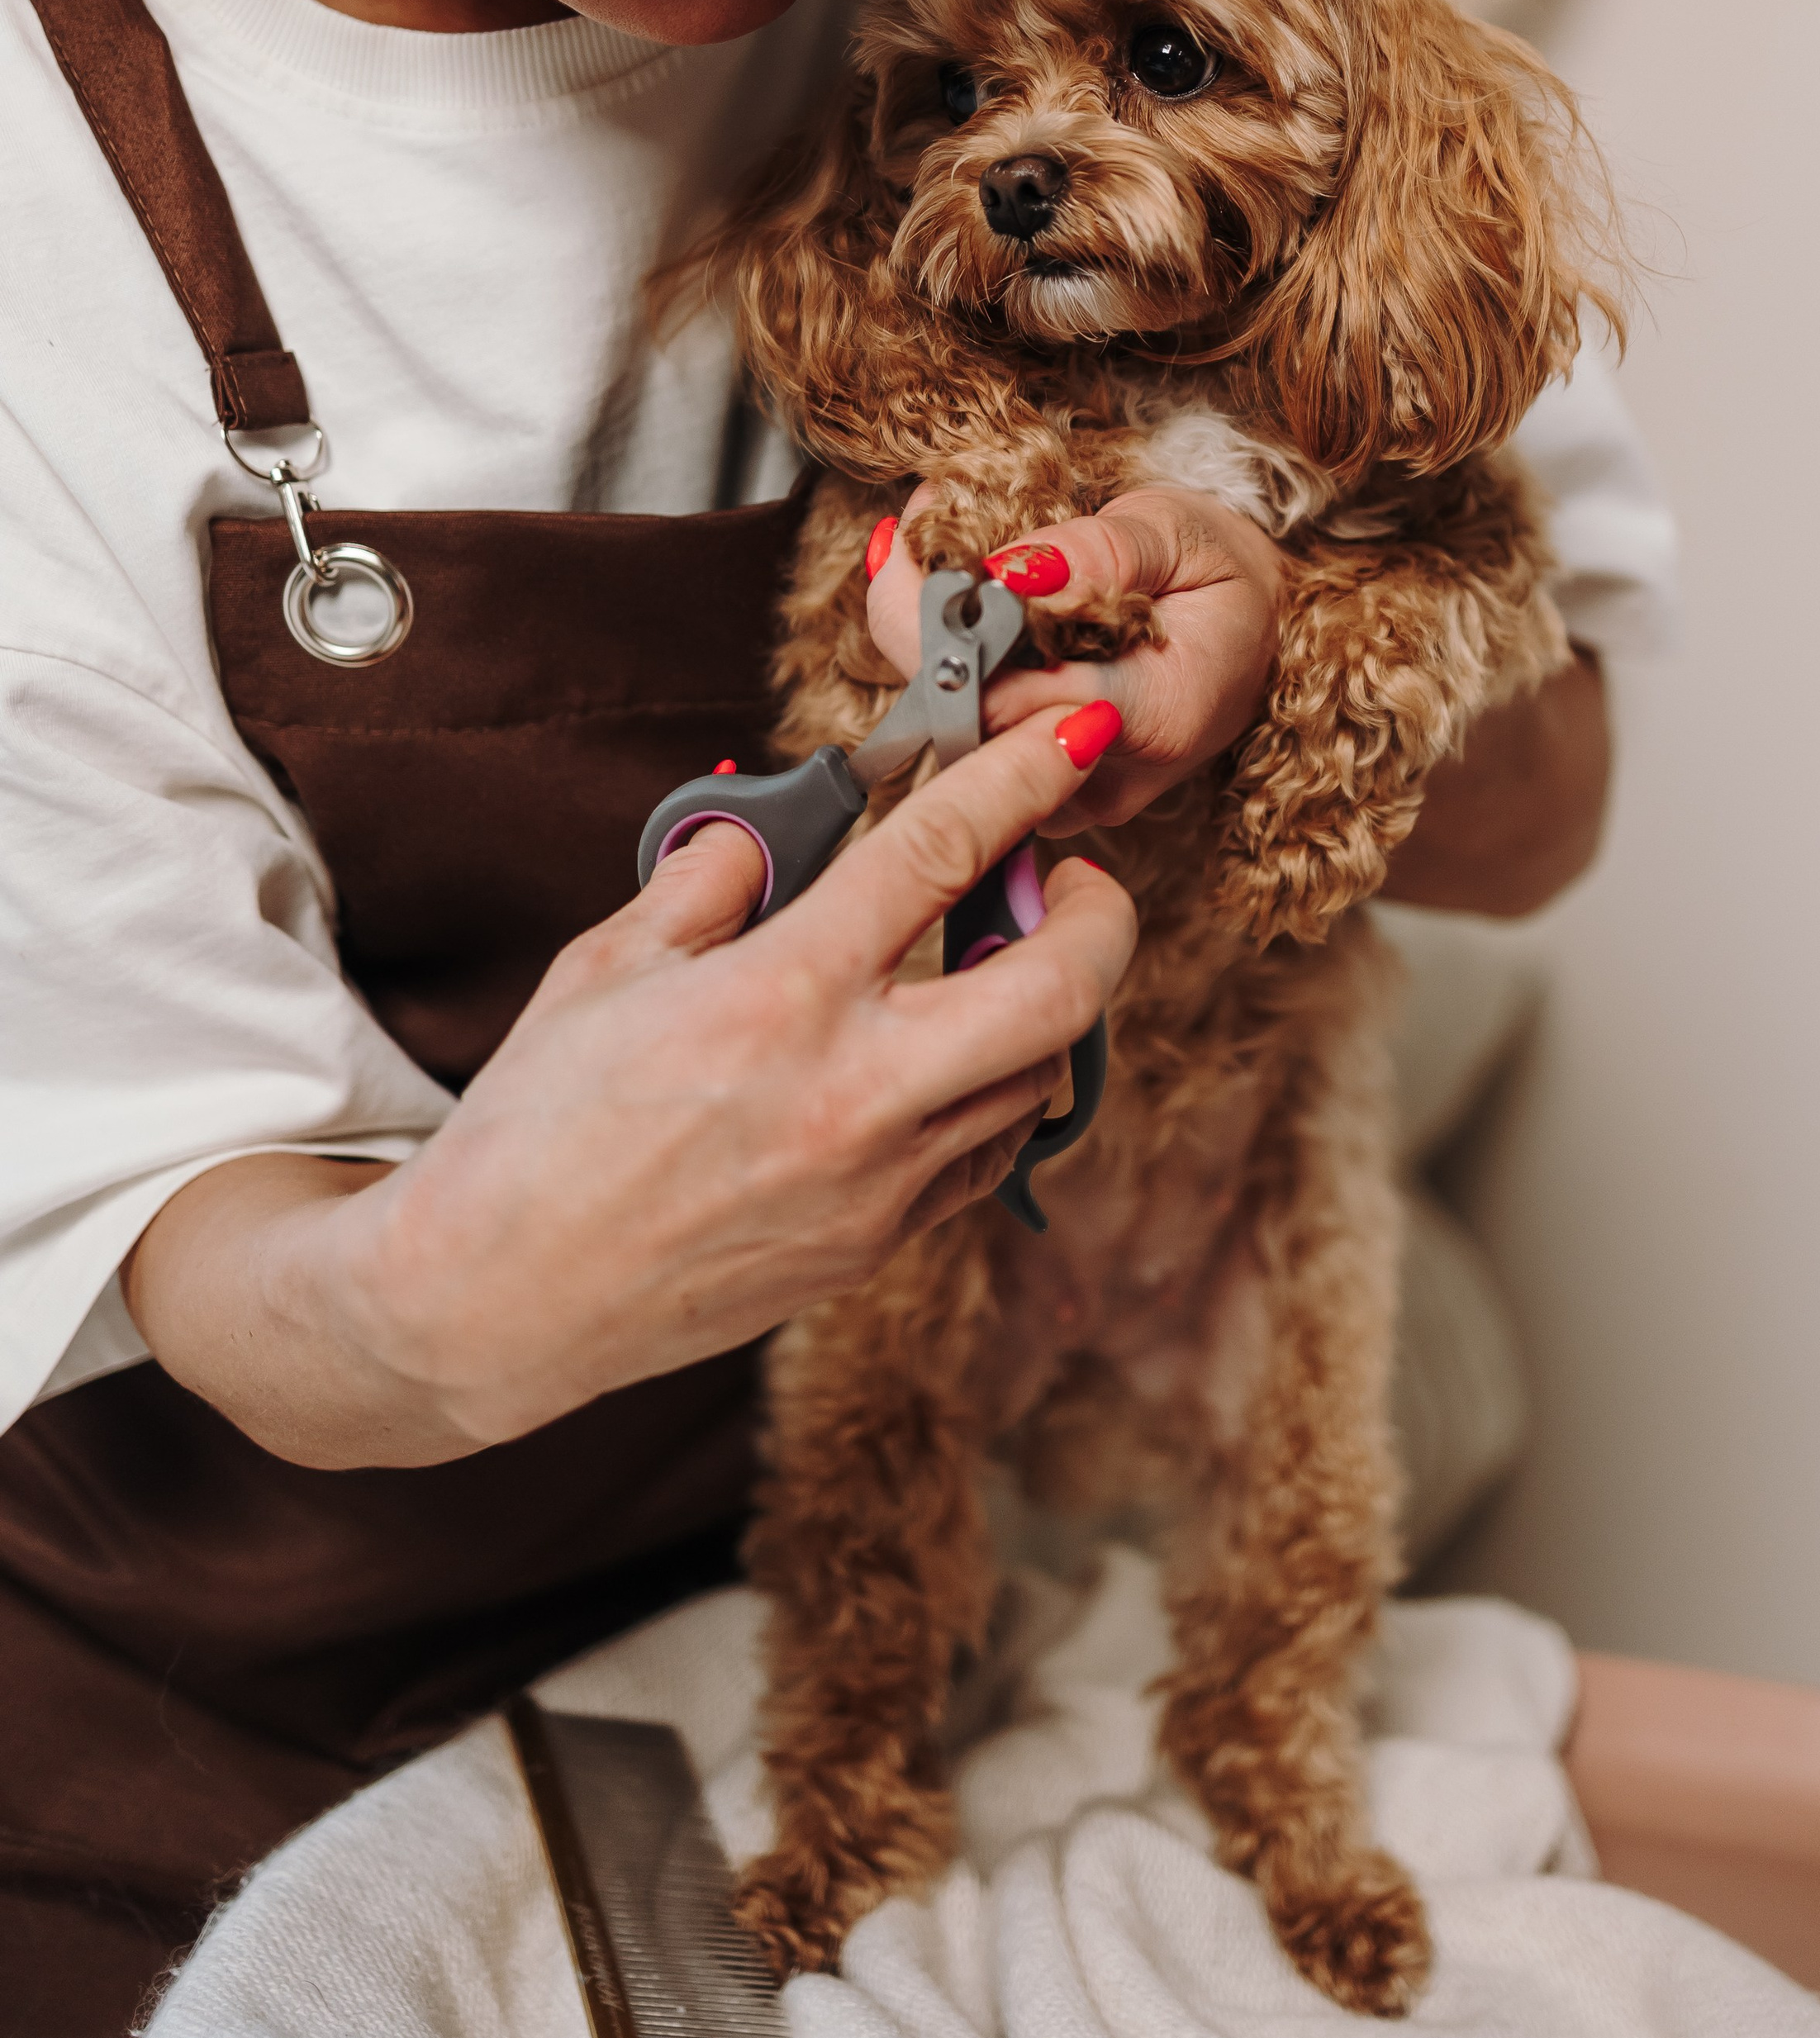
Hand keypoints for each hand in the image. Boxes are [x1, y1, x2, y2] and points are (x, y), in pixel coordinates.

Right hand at [120, 709, 1135, 1466]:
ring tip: (1000, 960)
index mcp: (779, 996)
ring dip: (1048, 1005)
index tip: (1077, 737)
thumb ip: (710, 878)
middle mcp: (853, 1092)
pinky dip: (997, 1091)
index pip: (940, 853)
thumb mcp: (607, 962)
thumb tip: (776, 823)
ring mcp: (878, 1183)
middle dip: (1103, 912)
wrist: (498, 1300)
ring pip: (1043, 1077)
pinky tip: (950, 1057)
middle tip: (1076, 871)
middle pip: (1062, 988)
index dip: (1024, 779)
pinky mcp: (878, 1246)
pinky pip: (989, 1155)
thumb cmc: (538, 1125)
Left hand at [867, 483, 1284, 830]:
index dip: (947, 627)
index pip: (1016, 699)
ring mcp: (1073, 794)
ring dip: (926, 640)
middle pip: (969, 721)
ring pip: (956, 731)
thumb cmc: (1224, 575)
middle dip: (919, 623)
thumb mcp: (1178, 534)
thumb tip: (1005, 572)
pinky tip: (946, 599)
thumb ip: (1097, 554)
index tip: (919, 539)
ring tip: (927, 550)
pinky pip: (971, 734)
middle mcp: (1109, 776)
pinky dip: (946, 663)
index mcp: (1160, 717)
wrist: (1255, 629)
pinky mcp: (1046, 791)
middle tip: (909, 534)